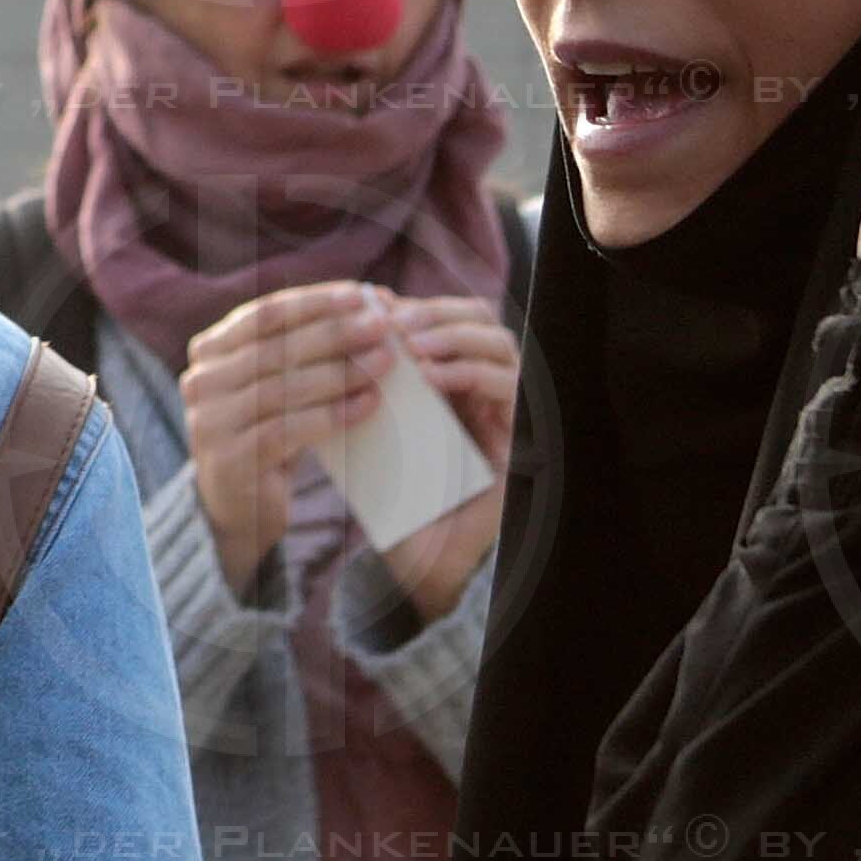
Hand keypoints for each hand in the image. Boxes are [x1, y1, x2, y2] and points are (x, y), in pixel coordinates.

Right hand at [174, 282, 390, 596]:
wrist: (239, 506)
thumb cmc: (272, 430)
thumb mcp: (281, 382)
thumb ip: (310, 346)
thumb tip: (377, 301)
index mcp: (210, 349)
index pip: (264, 314)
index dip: (314, 302)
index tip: (362, 294)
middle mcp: (201, 380)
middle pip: (275, 347)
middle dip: (334, 332)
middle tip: (382, 326)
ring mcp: (210, 422)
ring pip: (282, 387)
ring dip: (339, 372)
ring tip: (384, 363)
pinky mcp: (231, 461)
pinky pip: (287, 431)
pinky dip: (332, 415)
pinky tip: (369, 405)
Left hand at [369, 294, 518, 620]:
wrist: (422, 558)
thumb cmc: (394, 491)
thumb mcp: (376, 426)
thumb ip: (368, 383)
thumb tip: (339, 331)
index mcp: (453, 378)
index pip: (446, 316)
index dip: (413, 304)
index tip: (372, 302)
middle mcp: (486, 386)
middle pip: (478, 317)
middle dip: (434, 312)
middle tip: (391, 320)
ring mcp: (507, 408)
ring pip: (498, 342)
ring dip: (452, 335)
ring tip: (409, 346)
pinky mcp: (521, 435)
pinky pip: (508, 385)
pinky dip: (469, 373)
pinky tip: (430, 379)